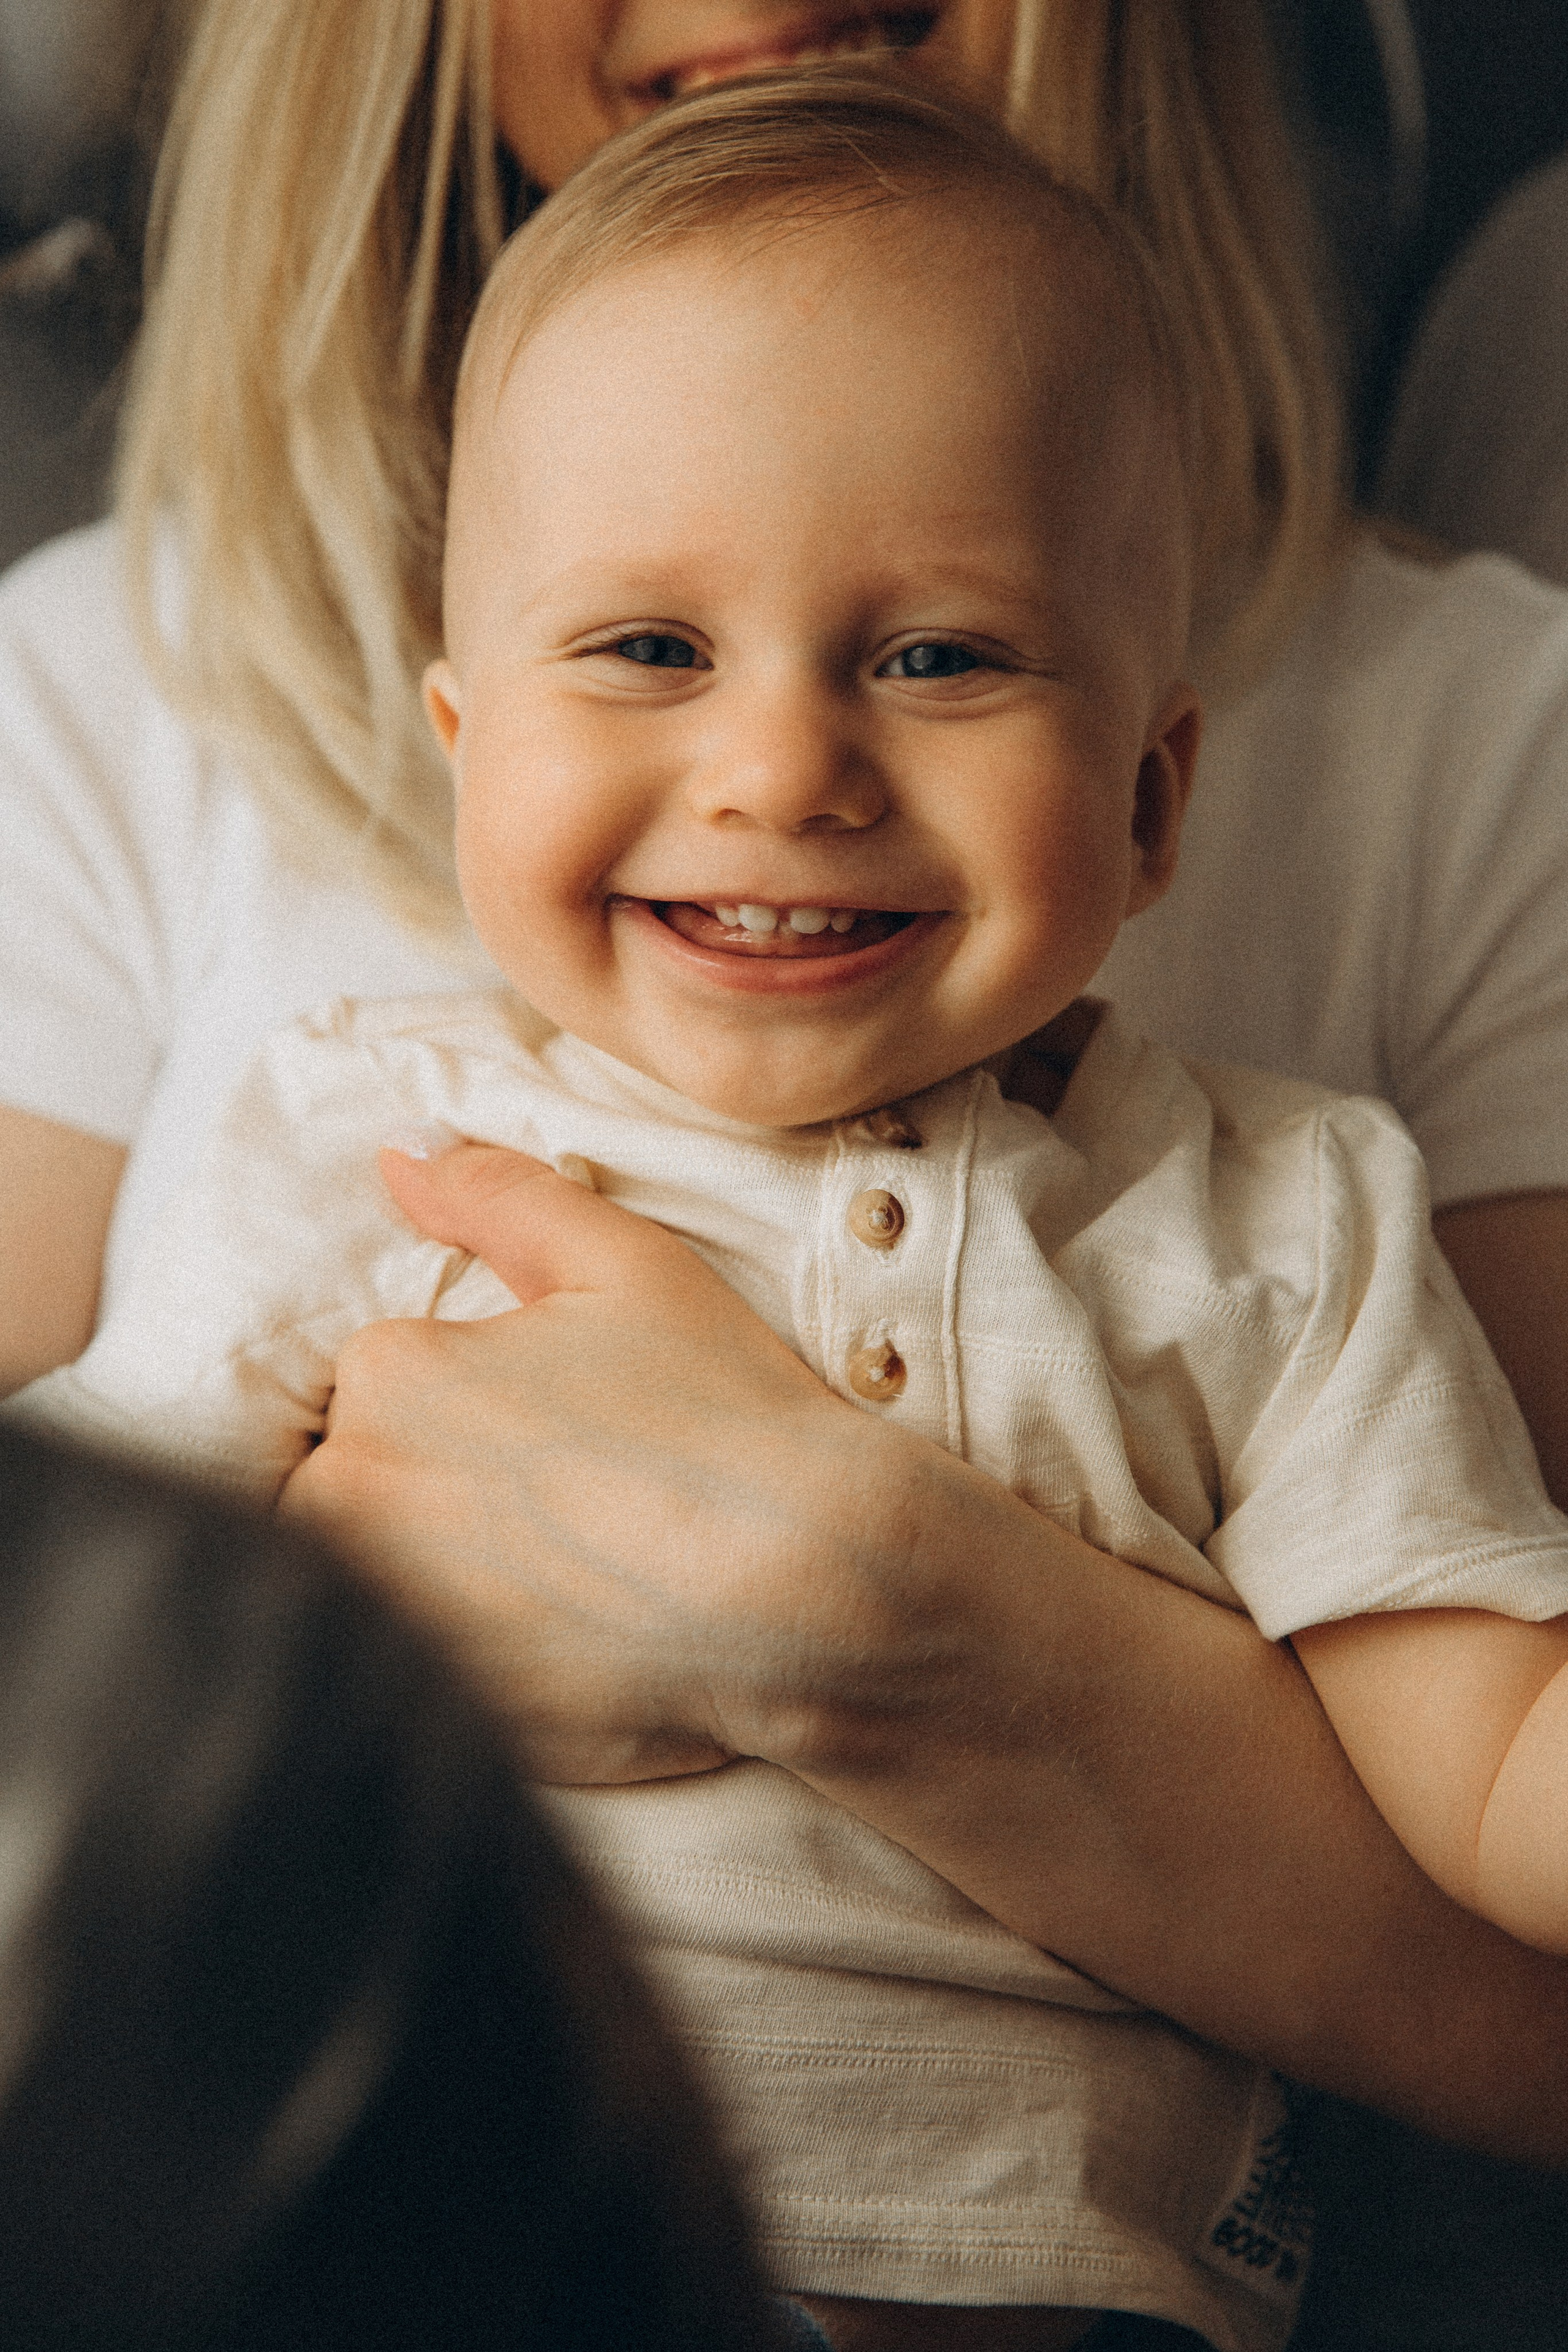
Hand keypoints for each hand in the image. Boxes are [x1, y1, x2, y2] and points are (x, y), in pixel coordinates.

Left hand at [280, 1140, 968, 1781]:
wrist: (815, 1596)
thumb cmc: (731, 1420)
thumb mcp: (628, 1266)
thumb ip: (498, 1197)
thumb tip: (401, 1159)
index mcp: (393, 1379)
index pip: (378, 1379)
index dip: (466, 1400)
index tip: (549, 1431)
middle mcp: (359, 1502)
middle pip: (352, 1484)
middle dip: (434, 1490)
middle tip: (560, 1508)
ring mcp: (388, 1619)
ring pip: (372, 1581)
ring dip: (441, 1575)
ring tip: (564, 1579)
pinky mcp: (429, 1714)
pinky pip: (416, 1678)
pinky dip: (474, 1658)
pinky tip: (568, 1645)